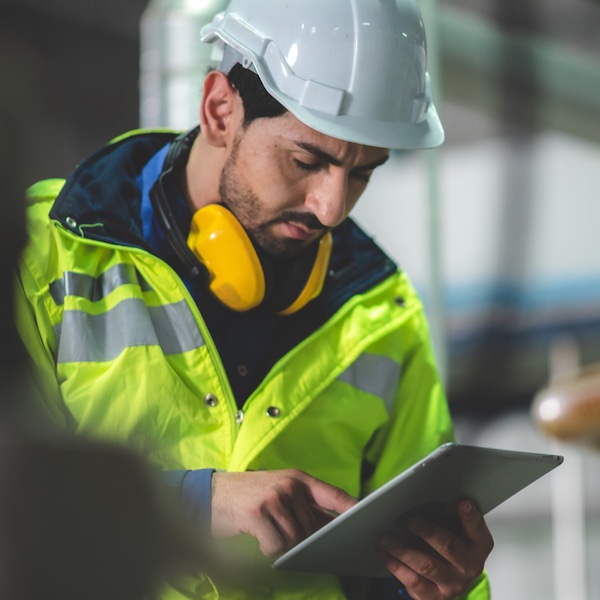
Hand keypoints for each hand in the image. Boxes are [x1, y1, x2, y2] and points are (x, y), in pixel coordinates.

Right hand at [211, 469, 356, 556]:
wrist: (211, 493)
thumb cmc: (249, 496)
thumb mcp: (279, 491)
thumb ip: (304, 506)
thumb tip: (332, 526)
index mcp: (298, 478)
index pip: (333, 494)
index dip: (351, 508)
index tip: (367, 519)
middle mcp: (289, 485)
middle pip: (312, 528)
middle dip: (301, 539)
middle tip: (280, 534)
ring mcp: (274, 498)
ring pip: (294, 539)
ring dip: (280, 544)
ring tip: (266, 532)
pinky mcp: (257, 512)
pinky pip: (275, 546)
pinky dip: (266, 549)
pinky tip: (256, 536)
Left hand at [378, 499, 493, 599]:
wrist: (450, 579)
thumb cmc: (450, 546)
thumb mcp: (457, 530)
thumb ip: (449, 515)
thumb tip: (425, 497)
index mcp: (478, 545)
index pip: (477, 529)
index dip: (471, 516)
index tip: (462, 502)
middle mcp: (469, 566)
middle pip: (448, 546)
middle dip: (427, 531)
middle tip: (409, 520)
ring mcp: (452, 584)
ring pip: (425, 565)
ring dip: (402, 550)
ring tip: (385, 538)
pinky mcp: (434, 596)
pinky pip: (413, 581)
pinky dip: (395, 566)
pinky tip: (384, 554)